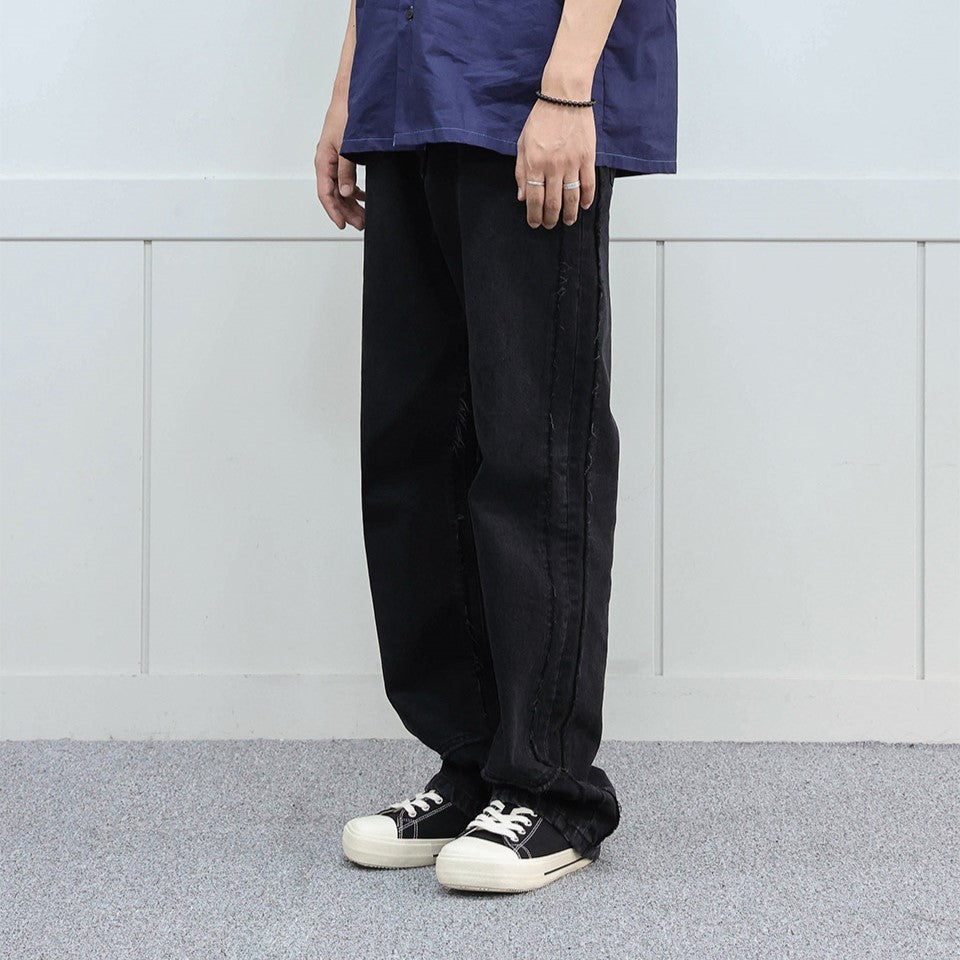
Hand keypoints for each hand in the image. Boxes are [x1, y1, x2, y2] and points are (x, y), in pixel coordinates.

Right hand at [314, 97, 365, 230]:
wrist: (352, 96)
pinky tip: (363, 197)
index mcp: (323, 161)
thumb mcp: (346, 146)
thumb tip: (347, 193)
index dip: (334, 211)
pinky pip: (346, 179)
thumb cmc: (345, 115)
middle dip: (346, 211)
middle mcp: (327, 162)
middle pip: (334, 195)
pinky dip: (355, 191)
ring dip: (351, 203)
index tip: (342, 224)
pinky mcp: (343, 156)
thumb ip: (346, 171)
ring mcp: (335, 160)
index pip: (326, 193)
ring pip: (341, 189)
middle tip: (360, 224)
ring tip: (363, 216)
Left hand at [515, 96, 596, 229]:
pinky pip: (588, 184)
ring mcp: (571, 163)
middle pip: (552, 203)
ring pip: (571, 198)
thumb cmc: (542, 117)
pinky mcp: (587, 158)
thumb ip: (520, 171)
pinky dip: (586, 199)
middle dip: (549, 219)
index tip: (534, 223)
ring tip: (567, 221)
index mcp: (535, 163)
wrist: (564, 97)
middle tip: (549, 225)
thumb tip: (522, 196)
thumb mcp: (522, 143)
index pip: (534, 199)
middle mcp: (553, 166)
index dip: (533, 216)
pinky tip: (583, 206)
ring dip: (569, 214)